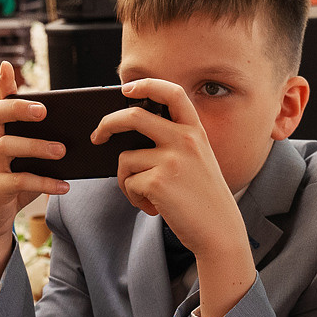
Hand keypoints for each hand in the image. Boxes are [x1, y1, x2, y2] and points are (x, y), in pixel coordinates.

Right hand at [0, 61, 69, 293]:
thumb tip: (82, 138)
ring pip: (7, 146)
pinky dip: (44, 182)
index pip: (0, 102)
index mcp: (2, 134)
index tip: (7, 66)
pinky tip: (64, 186)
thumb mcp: (27, 163)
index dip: (2, 84)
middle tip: (42, 110)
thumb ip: (45, 146)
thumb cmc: (14, 184)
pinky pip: (19, 181)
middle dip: (17, 107)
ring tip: (62, 151)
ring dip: (36, 146)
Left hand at [96, 78, 252, 316]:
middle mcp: (184, 140)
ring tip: (146, 196)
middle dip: (108, 124)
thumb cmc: (203, 199)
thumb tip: (128, 139)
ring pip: (126, 159)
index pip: (172, 93)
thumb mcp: (197, 162)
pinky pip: (128, 183)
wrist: (219, 231)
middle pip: (133, 117)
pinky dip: (134, 198)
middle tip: (97, 136)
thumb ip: (173, 144)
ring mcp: (171, 159)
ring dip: (127, 180)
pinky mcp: (158, 181)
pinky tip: (153, 208)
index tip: (127, 89)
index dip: (148, 85)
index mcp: (195, 132)